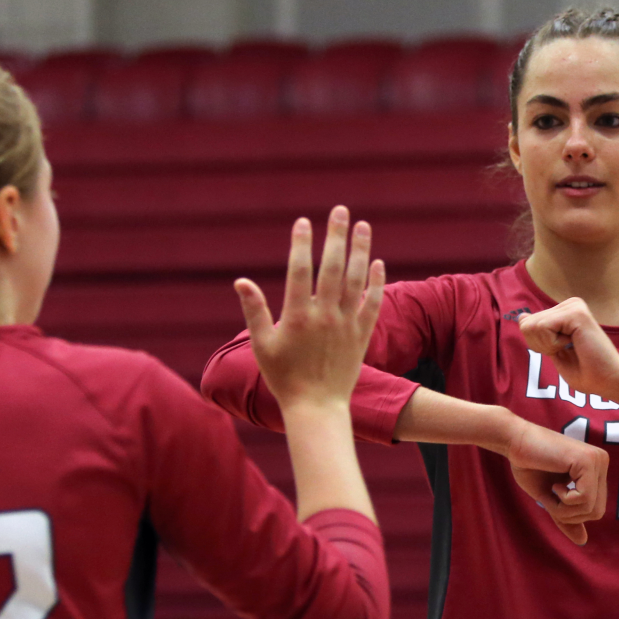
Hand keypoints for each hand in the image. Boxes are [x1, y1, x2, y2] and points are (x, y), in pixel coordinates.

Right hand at [235, 206, 384, 411]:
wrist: (316, 408)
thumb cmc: (283, 378)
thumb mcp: (262, 345)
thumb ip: (254, 311)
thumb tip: (241, 281)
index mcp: (297, 317)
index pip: (300, 271)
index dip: (302, 244)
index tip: (304, 222)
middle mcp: (324, 316)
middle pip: (333, 267)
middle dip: (337, 236)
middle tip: (340, 210)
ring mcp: (346, 325)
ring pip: (357, 280)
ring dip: (361, 250)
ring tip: (363, 226)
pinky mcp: (361, 335)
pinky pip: (372, 303)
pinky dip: (376, 282)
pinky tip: (377, 263)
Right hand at [507, 420, 607, 544]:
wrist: (514, 441)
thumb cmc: (528, 465)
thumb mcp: (550, 498)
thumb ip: (567, 517)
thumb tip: (583, 541)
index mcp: (595, 469)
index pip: (597, 508)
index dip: (573, 515)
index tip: (554, 498)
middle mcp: (601, 462)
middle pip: (598, 511)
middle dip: (571, 515)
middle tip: (552, 498)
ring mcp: (596, 460)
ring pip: (592, 508)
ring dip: (565, 509)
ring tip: (552, 491)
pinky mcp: (587, 461)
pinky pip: (584, 498)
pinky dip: (565, 500)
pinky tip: (555, 485)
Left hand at [518, 297, 618, 403]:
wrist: (607, 380)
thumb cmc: (585, 372)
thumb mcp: (552, 350)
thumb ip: (538, 333)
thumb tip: (522, 316)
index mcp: (564, 311)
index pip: (527, 323)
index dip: (537, 344)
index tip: (561, 350)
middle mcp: (570, 305)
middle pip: (527, 324)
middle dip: (541, 345)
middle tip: (567, 350)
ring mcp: (574, 307)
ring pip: (532, 325)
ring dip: (548, 345)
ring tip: (572, 348)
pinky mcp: (576, 313)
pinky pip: (543, 327)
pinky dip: (552, 343)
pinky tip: (573, 344)